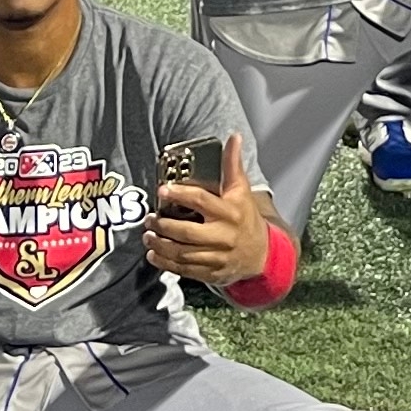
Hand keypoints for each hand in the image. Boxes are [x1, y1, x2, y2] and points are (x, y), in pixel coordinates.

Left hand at [145, 136, 271, 288]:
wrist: (262, 254)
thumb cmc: (246, 218)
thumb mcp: (242, 191)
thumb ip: (232, 165)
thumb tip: (234, 137)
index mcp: (229, 213)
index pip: (201, 201)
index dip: (180, 195)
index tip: (162, 190)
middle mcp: (223, 236)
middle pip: (187, 232)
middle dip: (163, 226)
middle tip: (149, 218)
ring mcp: (217, 257)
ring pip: (183, 253)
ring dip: (161, 245)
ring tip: (148, 235)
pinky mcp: (211, 273)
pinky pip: (184, 270)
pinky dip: (166, 264)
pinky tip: (153, 255)